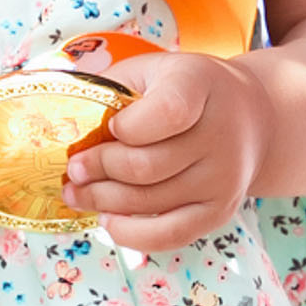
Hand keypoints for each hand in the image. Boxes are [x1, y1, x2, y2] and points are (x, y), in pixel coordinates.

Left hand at [60, 51, 273, 252]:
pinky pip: (169, 235)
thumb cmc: (185, 90)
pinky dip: (131, 234)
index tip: (110, 126)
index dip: (128, 126)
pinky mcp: (219, 212)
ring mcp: (223, 179)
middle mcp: (220, 135)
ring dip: (102, 201)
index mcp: (199, 86)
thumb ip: (110, 88)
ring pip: (149, 201)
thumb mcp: (153, 70)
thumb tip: (53, 116)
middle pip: (147, 166)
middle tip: (73, 169)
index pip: (167, 112)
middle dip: (98, 170)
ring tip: (76, 194)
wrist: (252, 118)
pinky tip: (108, 219)